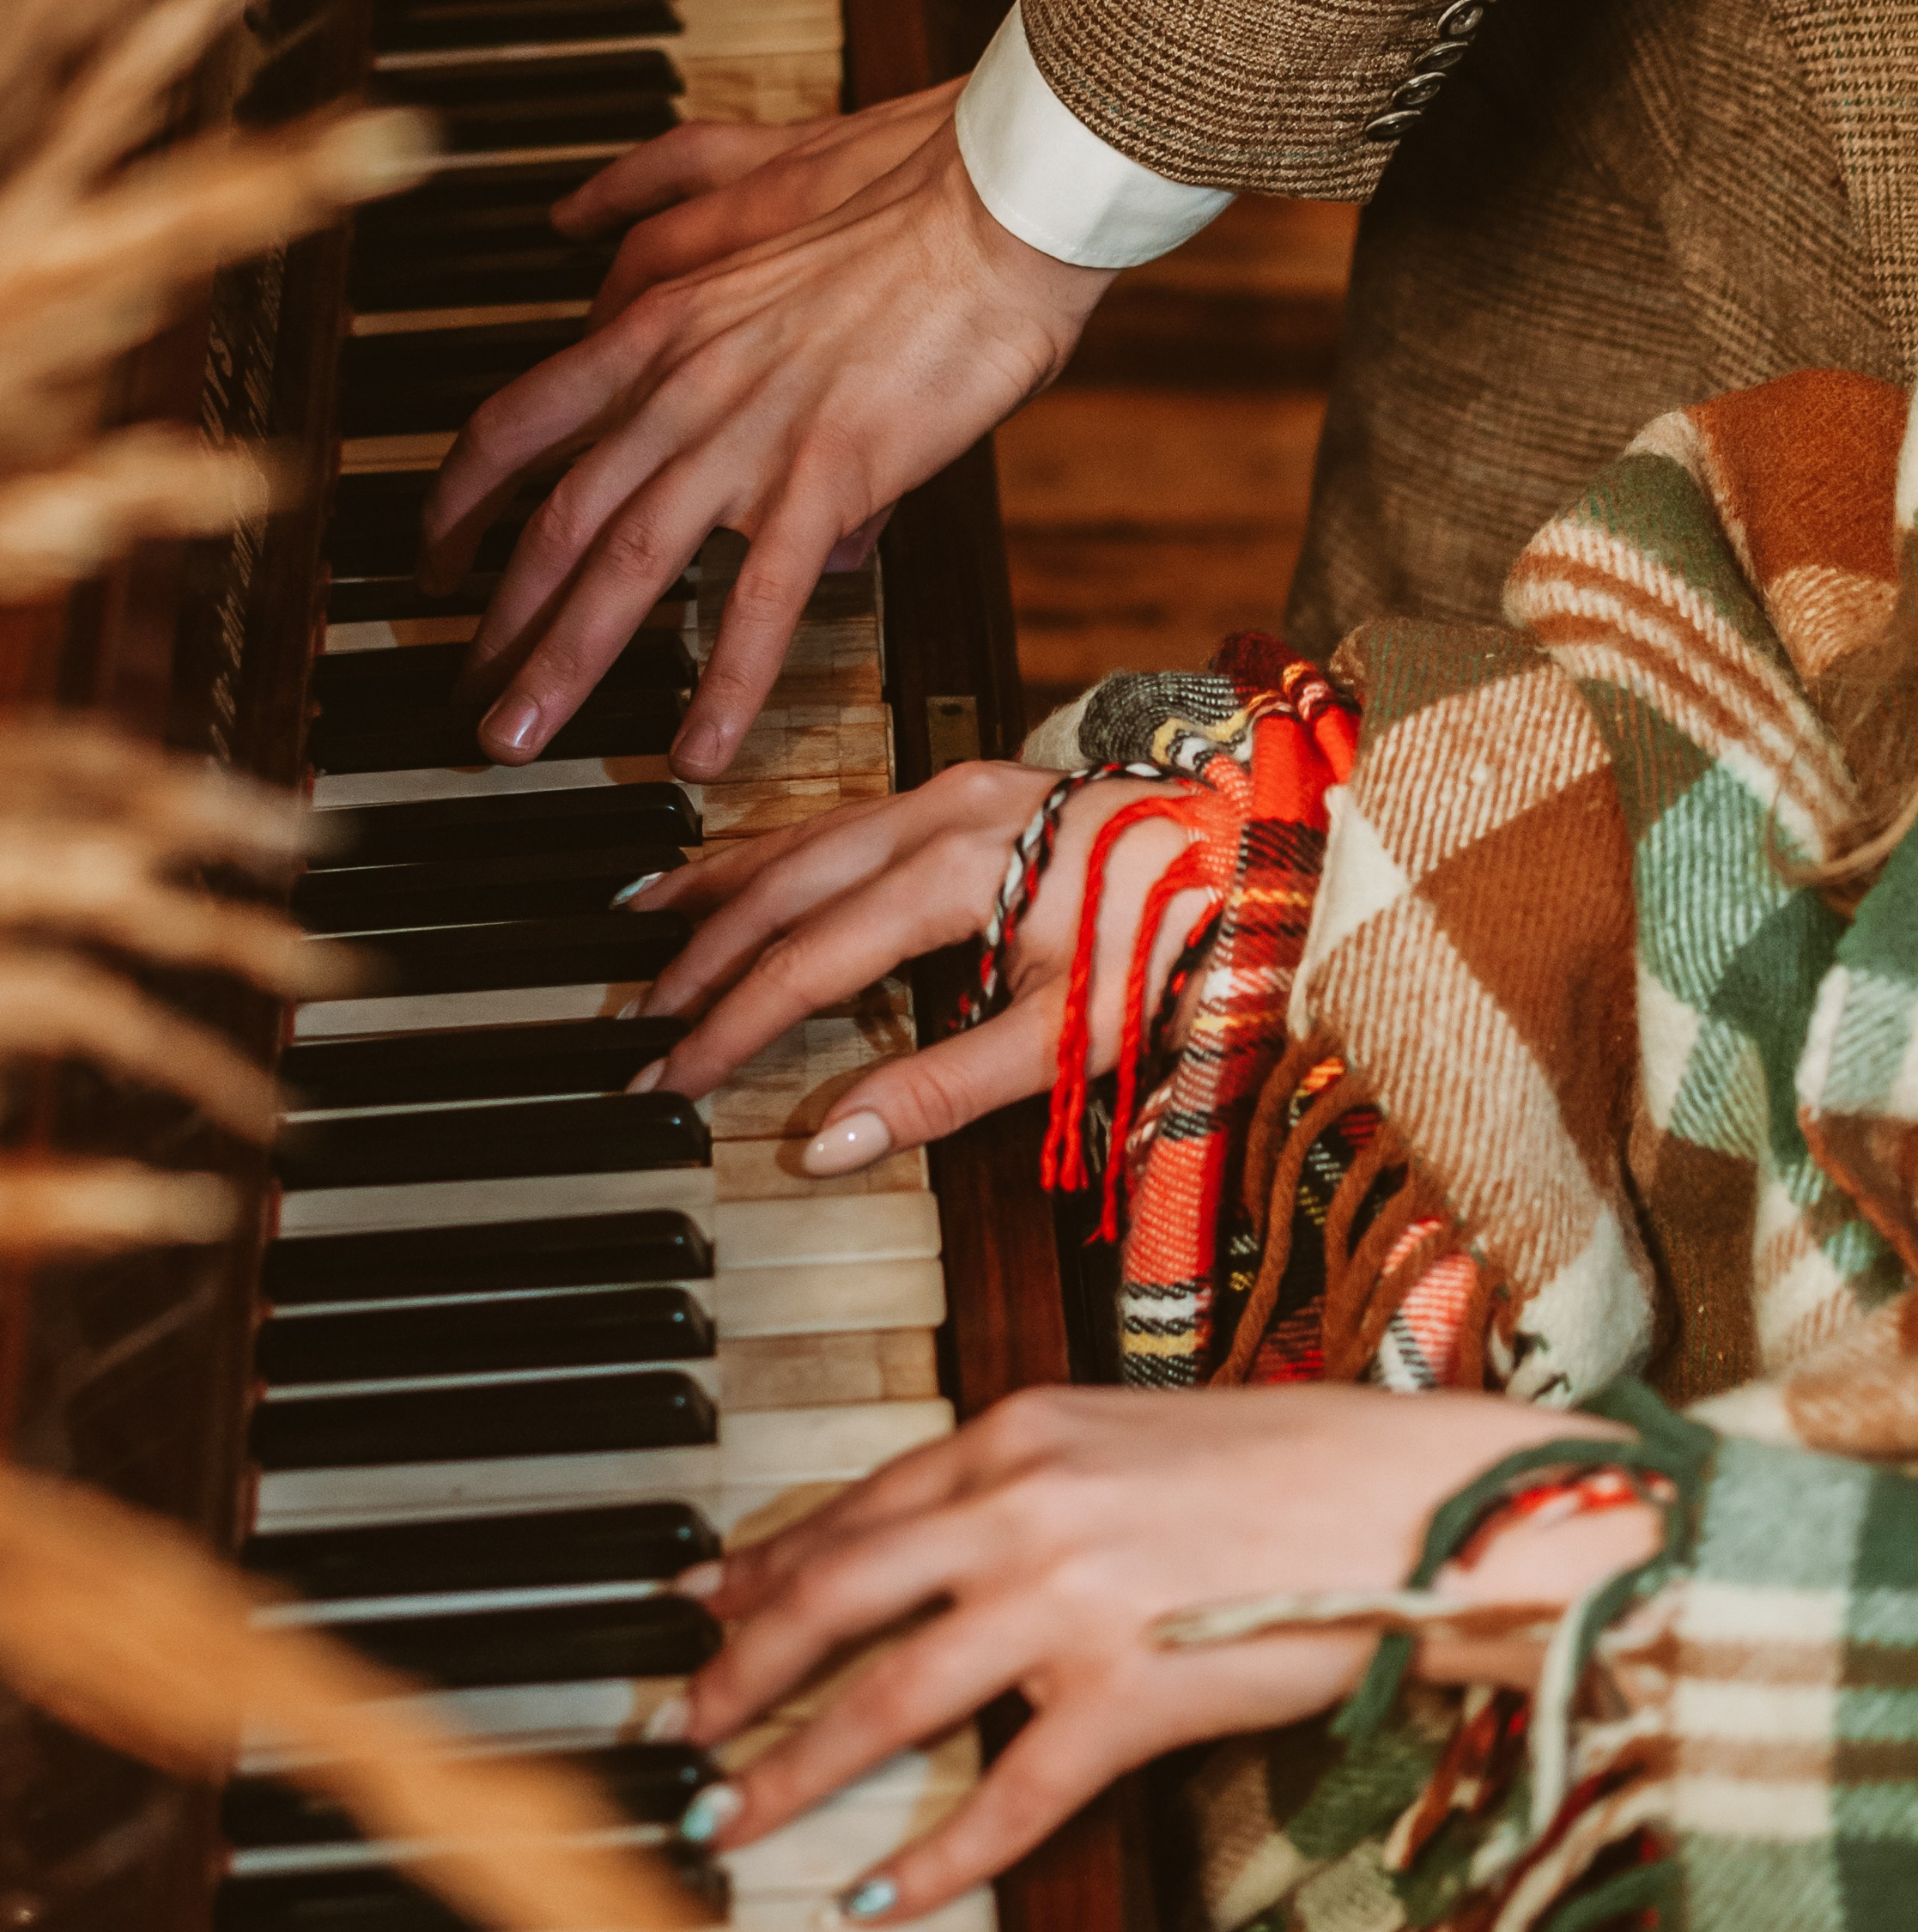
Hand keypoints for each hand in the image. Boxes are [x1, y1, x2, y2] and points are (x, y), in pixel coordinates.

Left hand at [417, 106, 1110, 779]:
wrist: (996, 196)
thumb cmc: (903, 184)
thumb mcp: (759, 192)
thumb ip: (691, 241)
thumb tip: (623, 267)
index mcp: (658, 320)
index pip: (518, 424)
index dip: (461, 502)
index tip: (436, 557)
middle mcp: (680, 385)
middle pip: (553, 520)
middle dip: (497, 621)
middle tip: (463, 690)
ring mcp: (748, 435)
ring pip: (625, 568)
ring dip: (562, 663)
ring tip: (518, 736)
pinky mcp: (829, 476)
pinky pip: (762, 603)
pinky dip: (725, 686)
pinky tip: (700, 752)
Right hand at [621, 761, 1222, 1160]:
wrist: (1266, 853)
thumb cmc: (1179, 943)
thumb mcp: (1065, 1037)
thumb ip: (938, 1089)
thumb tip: (827, 1144)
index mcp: (951, 870)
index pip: (804, 959)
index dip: (729, 1024)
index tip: (670, 1076)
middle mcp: (938, 812)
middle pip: (781, 884)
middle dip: (700, 953)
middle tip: (637, 1016)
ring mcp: (954, 789)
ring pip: (802, 836)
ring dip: (722, 887)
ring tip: (647, 929)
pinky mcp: (975, 786)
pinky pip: (844, 816)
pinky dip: (779, 850)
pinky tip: (749, 872)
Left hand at [669, 1385, 1647, 1919]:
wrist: (1432, 1503)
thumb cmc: (1311, 1469)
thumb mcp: (1148, 1437)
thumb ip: (1045, 1477)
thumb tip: (962, 1534)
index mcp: (1027, 1428)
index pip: (858, 1504)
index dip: (766, 1564)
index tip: (701, 1604)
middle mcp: (1026, 1502)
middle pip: (836, 1596)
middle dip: (741, 1668)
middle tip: (681, 1723)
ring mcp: (1071, 1598)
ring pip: (888, 1696)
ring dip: (793, 1765)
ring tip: (729, 1815)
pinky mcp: (1132, 1690)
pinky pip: (1007, 1795)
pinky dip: (931, 1857)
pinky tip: (876, 1898)